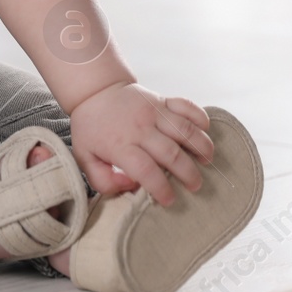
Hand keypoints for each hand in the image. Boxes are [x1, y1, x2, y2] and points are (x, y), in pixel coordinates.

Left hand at [68, 83, 213, 205]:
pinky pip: (187, 106)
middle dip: (188, 174)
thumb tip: (130, 186)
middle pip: (171, 153)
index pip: (145, 170)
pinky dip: (200, 117)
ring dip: (201, 147)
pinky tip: (204, 131)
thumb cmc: (92, 128)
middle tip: (195, 186)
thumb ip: (102, 179)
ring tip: (206, 162)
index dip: (160, 188)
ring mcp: (153, 111)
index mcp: (120, 144)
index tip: (169, 200)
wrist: (95, 90)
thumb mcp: (84, 157)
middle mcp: (140, 127)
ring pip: (185, 130)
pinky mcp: (162, 99)